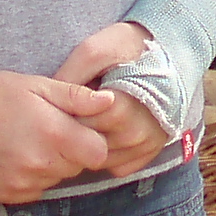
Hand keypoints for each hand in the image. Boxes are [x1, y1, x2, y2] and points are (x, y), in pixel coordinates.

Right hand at [0, 61, 112, 204]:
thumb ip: (76, 97)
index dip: (91, 140)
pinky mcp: (5, 196)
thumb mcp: (36, 85)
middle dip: (71, 150)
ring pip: (56, 180)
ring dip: (50, 164)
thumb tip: (110, 102)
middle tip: (47, 129)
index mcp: (51, 134)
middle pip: (77, 167)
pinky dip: (31, 177)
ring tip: (27, 140)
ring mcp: (20, 184)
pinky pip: (35, 190)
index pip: (98, 153)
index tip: (77, 127)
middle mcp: (38, 165)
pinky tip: (13, 155)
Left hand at [55, 24, 169, 175]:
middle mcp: (140, 132)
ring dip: (91, 143)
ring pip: (102, 160)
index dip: (71, 111)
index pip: (84, 123)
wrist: (166, 51)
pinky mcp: (150, 153)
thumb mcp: (93, 50)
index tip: (70, 98)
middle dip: (78, 127)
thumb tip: (49, 103)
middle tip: (78, 108)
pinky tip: (106, 131)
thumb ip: (71, 76)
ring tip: (93, 116)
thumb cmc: (126, 48)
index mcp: (125, 107)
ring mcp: (147, 146)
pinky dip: (107, 155)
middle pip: (91, 144)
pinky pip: (117, 167)